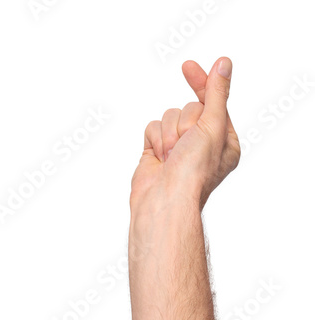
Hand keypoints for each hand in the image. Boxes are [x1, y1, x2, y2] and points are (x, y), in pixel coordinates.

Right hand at [131, 57, 239, 209]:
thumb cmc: (194, 172)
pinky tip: (159, 158)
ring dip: (168, 135)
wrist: (164, 199)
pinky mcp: (156, 150)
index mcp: (223, 140)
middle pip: (188, 108)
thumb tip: (224, 64)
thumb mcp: (212, 127)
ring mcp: (178, 147)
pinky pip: (152, 127)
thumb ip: (217, 94)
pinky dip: (154, 140)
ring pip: (168, 116)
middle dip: (184, 125)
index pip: (213, 102)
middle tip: (186, 145)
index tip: (188, 66)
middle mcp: (201, 143)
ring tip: (171, 157)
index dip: (202, 83)